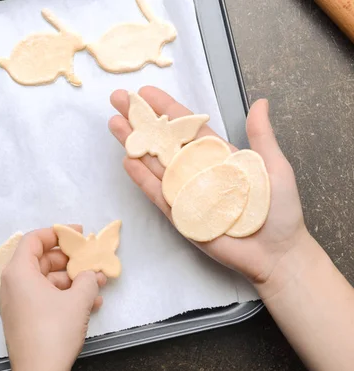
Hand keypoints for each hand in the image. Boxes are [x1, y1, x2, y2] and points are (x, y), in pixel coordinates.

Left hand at [0, 227, 106, 370]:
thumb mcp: (78, 300)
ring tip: (96, 285)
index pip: (34, 239)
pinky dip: (63, 296)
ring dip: (71, 281)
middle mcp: (11, 284)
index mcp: (18, 272)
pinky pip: (43, 298)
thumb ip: (88, 279)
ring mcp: (15, 303)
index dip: (57, 233)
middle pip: (41, 260)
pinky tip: (89, 304)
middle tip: (90, 261)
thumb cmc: (54, 332)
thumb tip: (91, 274)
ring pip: (45, 281)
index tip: (77, 234)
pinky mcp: (22, 319)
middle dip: (69, 261)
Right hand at [108, 86, 310, 298]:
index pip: (186, 127)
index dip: (165, 109)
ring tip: (114, 124)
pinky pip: (157, 193)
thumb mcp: (274, 167)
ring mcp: (185, 193)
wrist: (276, 253)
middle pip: (163, 141)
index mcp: (218, 156)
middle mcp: (197, 171)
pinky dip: (142, 178)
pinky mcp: (180, 215)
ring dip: (134, 144)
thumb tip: (261, 102)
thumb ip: (262, 136)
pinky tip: (128, 160)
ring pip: (154, 163)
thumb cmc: (280, 211)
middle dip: (141, 120)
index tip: (145, 93)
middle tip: (118, 100)